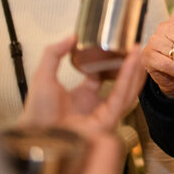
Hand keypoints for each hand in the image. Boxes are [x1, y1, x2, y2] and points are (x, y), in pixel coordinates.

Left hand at [20, 35, 146, 132]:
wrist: (36, 136)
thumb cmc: (37, 116)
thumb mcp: (43, 76)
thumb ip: (53, 54)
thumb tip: (71, 37)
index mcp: (81, 98)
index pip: (103, 78)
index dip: (110, 64)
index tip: (117, 49)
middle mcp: (95, 106)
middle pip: (120, 84)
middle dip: (130, 67)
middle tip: (135, 49)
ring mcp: (103, 114)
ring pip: (127, 90)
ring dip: (134, 70)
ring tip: (138, 51)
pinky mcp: (108, 120)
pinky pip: (122, 97)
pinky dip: (129, 78)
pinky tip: (132, 63)